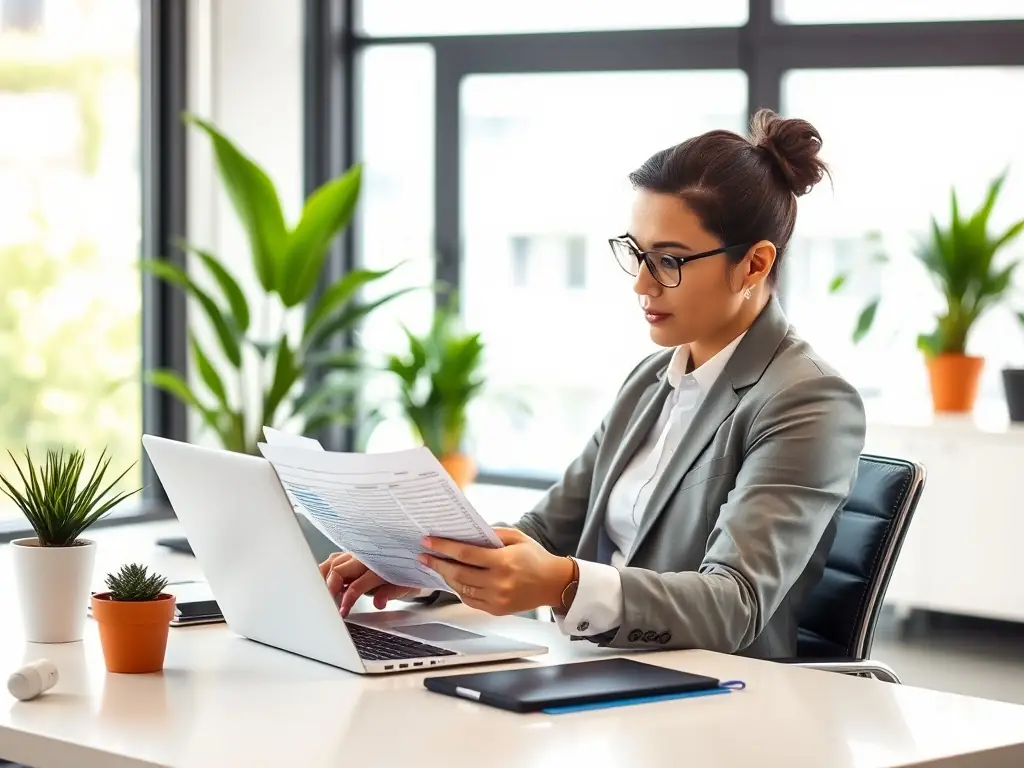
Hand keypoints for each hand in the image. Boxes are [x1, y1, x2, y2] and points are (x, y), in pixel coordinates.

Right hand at [318, 552, 421, 616]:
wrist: (413, 560)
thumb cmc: (408, 575)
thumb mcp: (406, 587)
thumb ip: (391, 593)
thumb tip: (379, 602)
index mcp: (381, 565)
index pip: (357, 585)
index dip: (347, 600)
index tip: (342, 612)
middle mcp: (366, 557)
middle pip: (339, 570)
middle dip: (330, 589)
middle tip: (328, 604)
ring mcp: (357, 554)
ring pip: (333, 562)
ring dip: (324, 578)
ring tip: (321, 594)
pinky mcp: (351, 554)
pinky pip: (334, 559)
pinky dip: (325, 569)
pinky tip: (323, 581)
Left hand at [417, 528, 574, 615]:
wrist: (554, 583)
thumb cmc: (536, 558)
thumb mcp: (517, 537)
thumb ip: (492, 534)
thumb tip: (466, 532)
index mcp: (503, 562)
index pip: (465, 553)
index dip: (443, 547)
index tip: (428, 542)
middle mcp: (499, 582)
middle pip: (458, 573)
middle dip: (437, 563)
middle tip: (424, 555)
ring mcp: (497, 599)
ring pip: (461, 588)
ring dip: (445, 577)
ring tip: (436, 566)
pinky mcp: (496, 609)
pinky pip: (469, 600)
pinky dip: (458, 589)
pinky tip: (453, 579)